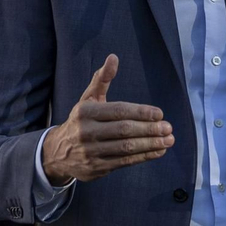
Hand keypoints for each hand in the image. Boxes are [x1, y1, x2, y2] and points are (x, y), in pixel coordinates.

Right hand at [40, 54, 173, 184]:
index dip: (140, 112)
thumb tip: (113, 57)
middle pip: (124, 130)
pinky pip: (124, 162)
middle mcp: (87, 132)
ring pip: (126, 148)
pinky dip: (144, 157)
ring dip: (150, 145)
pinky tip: (158, 151)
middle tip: (168, 128)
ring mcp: (91, 152)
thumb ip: (102, 79)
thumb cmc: (80, 121)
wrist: (58, 153)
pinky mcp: (97, 168)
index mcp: (85, 112)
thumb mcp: (87, 99)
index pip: (118, 111)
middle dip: (149, 129)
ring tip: (168, 140)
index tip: (160, 113)